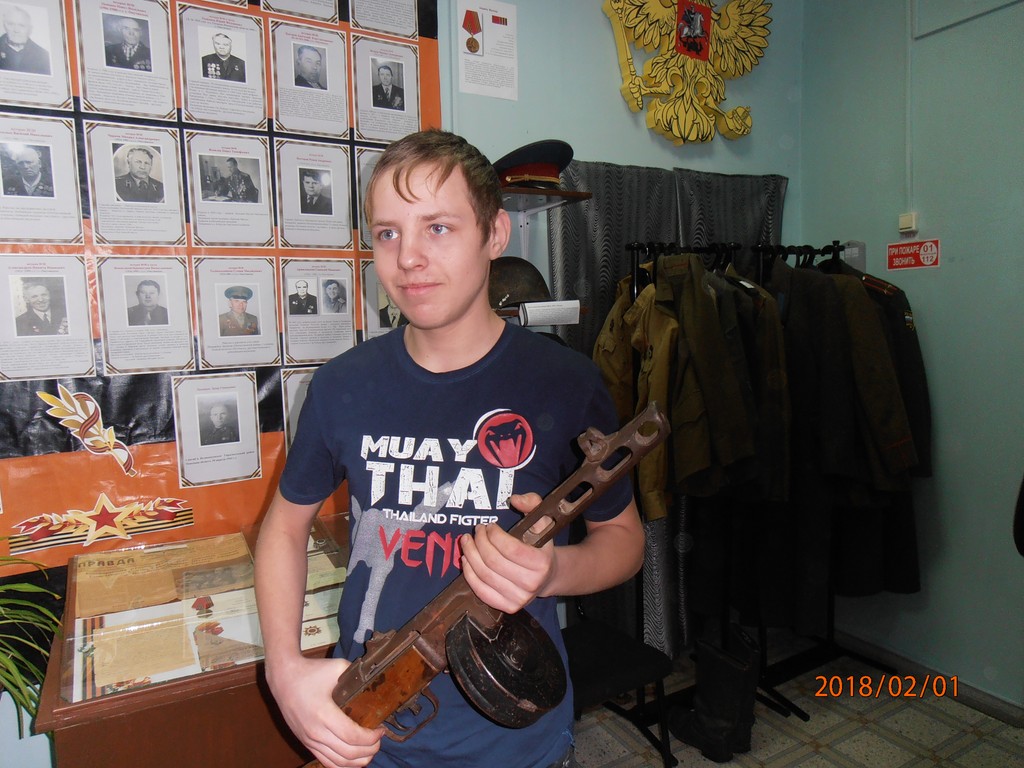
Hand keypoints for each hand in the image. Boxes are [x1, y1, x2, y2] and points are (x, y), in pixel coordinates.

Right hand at [266, 654, 382, 767]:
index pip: (353, 737)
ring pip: (338, 763)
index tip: (381, 729)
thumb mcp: (337, 667)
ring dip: (359, 760)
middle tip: (379, 739)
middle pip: (349, 754)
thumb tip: (375, 680)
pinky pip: (327, 762)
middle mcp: (316, 732)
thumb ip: (357, 674)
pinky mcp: (306, 743)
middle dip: (370, 750)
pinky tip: (354, 759)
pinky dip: (343, 765)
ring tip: (370, 749)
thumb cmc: (310, 672)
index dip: (371, 738)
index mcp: (324, 714)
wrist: (283, 678)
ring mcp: (310, 740)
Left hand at [459, 492, 556, 612]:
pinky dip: (469, 574)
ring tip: (467, 541)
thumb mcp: (542, 521)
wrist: (547, 576)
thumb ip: (532, 503)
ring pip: (484, 574)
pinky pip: (481, 591)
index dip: (494, 535)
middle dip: (479, 542)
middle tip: (476, 530)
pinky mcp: (507, 607)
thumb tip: (515, 499)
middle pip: (493, 561)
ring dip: (470, 555)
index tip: (489, 526)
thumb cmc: (540, 546)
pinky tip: (466, 559)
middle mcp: (531, 584)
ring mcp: (519, 599)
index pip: (509, 548)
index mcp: (542, 564)